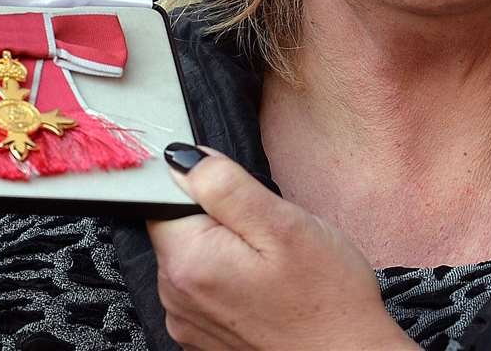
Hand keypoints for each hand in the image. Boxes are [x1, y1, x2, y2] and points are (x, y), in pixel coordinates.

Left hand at [146, 145, 414, 350]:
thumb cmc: (327, 299)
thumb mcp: (283, 224)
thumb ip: (225, 185)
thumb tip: (180, 158)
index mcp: (187, 262)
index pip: (164, 200)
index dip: (205, 187)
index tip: (244, 200)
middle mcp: (176, 298)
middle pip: (180, 229)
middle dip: (220, 220)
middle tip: (269, 235)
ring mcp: (189, 323)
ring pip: (195, 258)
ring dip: (227, 251)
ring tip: (273, 266)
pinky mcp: (205, 339)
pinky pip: (207, 290)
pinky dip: (231, 282)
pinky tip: (267, 291)